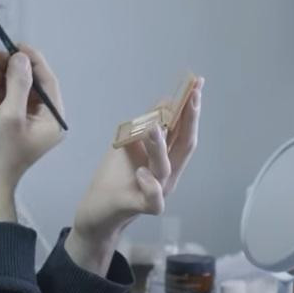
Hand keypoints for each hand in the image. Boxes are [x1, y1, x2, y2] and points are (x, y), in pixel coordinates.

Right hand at [0, 45, 65, 223]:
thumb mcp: (10, 114)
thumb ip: (18, 83)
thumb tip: (22, 56)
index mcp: (53, 119)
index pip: (48, 81)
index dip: (34, 60)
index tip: (16, 44)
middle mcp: (43, 118)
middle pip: (33, 82)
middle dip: (15, 67)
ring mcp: (25, 120)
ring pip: (17, 87)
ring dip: (3, 76)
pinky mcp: (8, 121)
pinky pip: (7, 96)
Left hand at [67, 77, 203, 273]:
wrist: (95, 210)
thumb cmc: (115, 177)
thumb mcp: (130, 145)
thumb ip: (147, 125)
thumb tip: (166, 101)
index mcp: (166, 156)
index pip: (183, 128)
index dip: (191, 107)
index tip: (198, 82)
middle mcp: (167, 173)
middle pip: (185, 145)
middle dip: (190, 119)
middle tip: (192, 95)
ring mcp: (157, 190)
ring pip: (166, 168)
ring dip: (159, 147)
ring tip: (153, 129)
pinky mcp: (141, 207)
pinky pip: (154, 200)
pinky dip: (151, 187)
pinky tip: (142, 173)